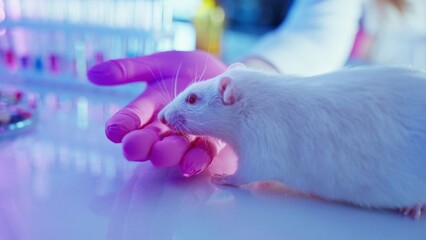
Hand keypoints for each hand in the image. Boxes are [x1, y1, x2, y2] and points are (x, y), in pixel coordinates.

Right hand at [87, 50, 236, 176]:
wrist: (223, 76)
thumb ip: (128, 69)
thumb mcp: (157, 64)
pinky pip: (202, 155)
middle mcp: (164, 127)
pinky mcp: (212, 141)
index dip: (121, 125)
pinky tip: (191, 164)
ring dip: (167, 153)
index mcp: (148, 109)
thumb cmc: (186, 70)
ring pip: (173, 151)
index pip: (130, 119)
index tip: (113, 130)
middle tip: (133, 147)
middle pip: (148, 141)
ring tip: (163, 152)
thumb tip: (91, 73)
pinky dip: (196, 160)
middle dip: (140, 145)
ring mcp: (188, 136)